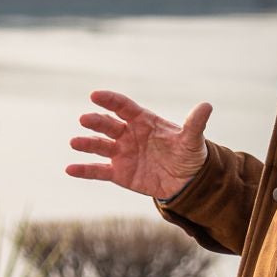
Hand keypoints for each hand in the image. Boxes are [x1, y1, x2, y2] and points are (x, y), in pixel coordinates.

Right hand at [66, 90, 211, 200]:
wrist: (186, 181)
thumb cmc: (188, 154)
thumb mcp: (192, 140)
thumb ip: (195, 123)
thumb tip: (207, 105)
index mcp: (143, 122)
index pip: (124, 107)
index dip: (110, 101)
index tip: (95, 95)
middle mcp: (128, 135)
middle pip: (108, 125)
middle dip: (96, 122)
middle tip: (84, 119)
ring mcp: (121, 153)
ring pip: (99, 146)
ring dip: (86, 144)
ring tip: (74, 142)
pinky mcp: (118, 173)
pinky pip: (98, 171)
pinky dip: (84, 170)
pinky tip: (70, 169)